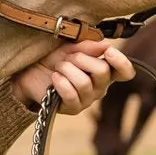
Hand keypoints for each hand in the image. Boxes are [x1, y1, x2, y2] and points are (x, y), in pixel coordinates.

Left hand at [12, 41, 133, 113]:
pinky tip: (54, 79)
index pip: (125, 72)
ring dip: (67, 70)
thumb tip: (105, 45)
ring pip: (85, 83)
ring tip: (58, 68)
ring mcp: (87, 100)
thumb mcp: (70, 48)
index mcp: (104, 70)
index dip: (121, 62)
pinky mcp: (73, 109)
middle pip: (102, 72)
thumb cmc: (53, 59)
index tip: (108, 52)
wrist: (30, 72)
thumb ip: (88, 47)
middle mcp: (100, 87)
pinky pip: (71, 95)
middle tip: (67, 58)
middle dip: (81, 60)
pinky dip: (61, 83)